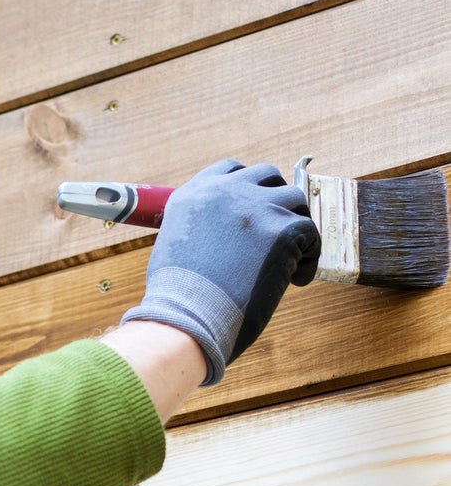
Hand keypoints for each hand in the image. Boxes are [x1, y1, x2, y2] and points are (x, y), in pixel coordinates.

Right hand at [120, 158, 319, 384]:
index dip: (248, 187)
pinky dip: (308, 258)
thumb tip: (222, 236)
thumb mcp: (174, 246)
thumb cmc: (178, 298)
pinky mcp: (283, 228)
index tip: (254, 209)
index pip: (231, 169)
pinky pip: (312, 233)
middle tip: (276, 233)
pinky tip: (294, 280)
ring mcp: (256, 207)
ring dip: (295, 226)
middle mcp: (224, 192)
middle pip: (268, 176)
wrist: (187, 316)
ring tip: (288, 259)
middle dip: (276, 201)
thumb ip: (200, 227)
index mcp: (193, 195)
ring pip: (295, 200)